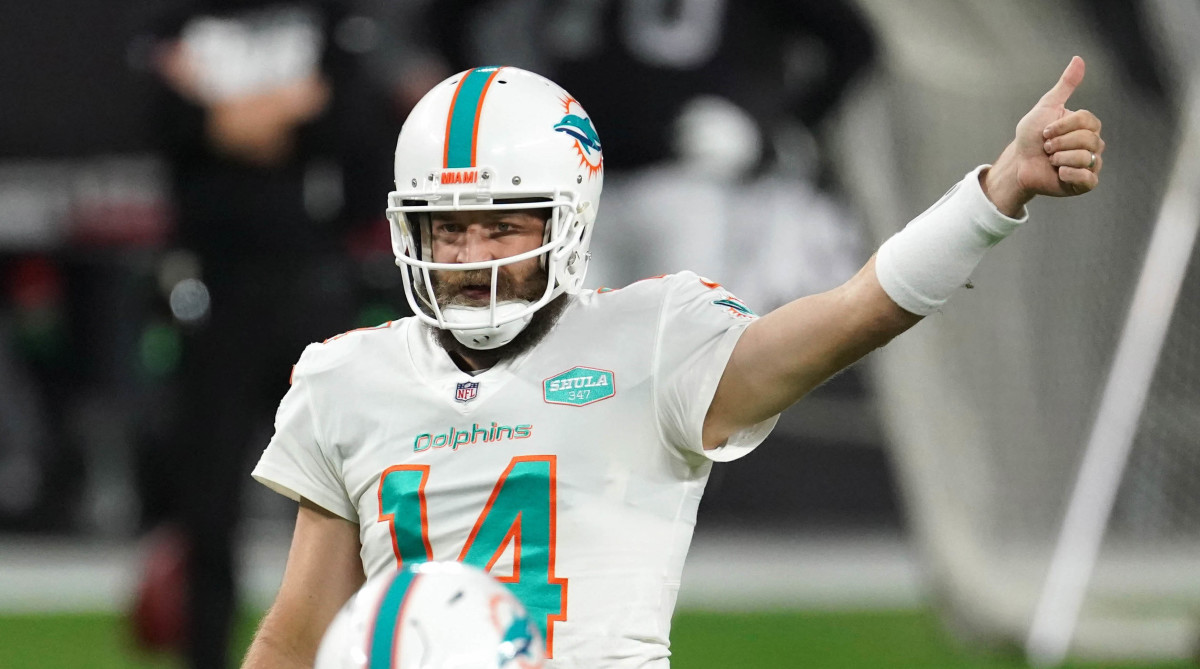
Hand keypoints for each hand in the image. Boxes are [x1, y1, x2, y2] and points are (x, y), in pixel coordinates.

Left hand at [983, 56, 1104, 215]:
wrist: (1018, 163)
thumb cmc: (1031, 136)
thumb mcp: (1047, 106)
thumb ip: (1065, 85)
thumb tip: (1079, 58)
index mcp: (1088, 126)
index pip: (1086, 120)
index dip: (1062, 126)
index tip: (1045, 131)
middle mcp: (1094, 144)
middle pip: (1087, 139)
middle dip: (1059, 143)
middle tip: (1046, 148)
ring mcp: (1091, 164)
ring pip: (1085, 158)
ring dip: (1060, 159)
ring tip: (1051, 160)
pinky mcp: (1085, 184)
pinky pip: (1088, 179)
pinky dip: (1068, 175)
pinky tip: (1058, 173)